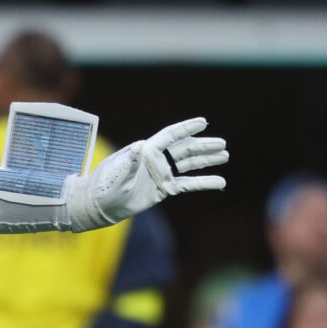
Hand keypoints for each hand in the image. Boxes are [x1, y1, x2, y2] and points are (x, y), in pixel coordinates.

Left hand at [68, 118, 227, 229]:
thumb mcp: (117, 173)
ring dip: (206, 160)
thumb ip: (130, 161)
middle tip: (223, 143)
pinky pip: (188, 184)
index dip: (186, 128)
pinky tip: (220, 181)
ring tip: (225, 155)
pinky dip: (204, 183)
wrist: (101, 205)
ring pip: (189, 164)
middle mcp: (156, 160)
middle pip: (184, 149)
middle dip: (203, 146)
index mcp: (146, 151)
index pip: (170, 136)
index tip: (203, 122)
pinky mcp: (164, 188)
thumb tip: (139, 145)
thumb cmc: (105, 187)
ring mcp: (161, 173)